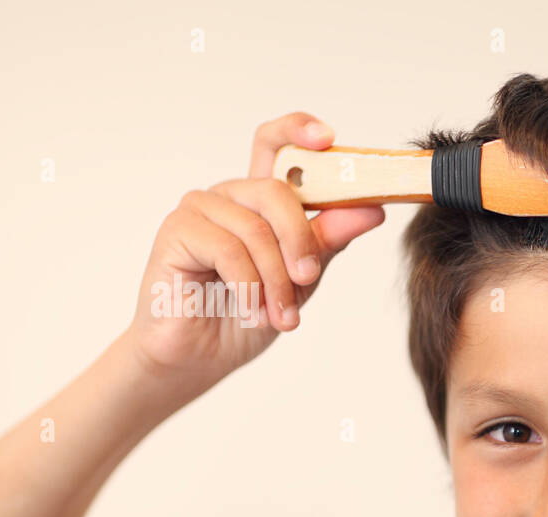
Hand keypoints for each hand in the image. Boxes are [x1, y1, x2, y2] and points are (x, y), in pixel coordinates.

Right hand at [126, 112, 385, 395]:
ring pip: (255, 228)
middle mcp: (230, 196)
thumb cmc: (248, 314)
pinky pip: (227, 249)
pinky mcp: (177, 230)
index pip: (276, 146)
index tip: (329, 138)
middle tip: (309, 278)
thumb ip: (329, 240)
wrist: (202, 356)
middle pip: (276, 191)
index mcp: (261, 200)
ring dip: (276, 280)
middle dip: (301, 240)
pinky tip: (253, 312)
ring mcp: (200, 209)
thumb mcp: (302, 278)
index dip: (299, 130)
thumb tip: (370, 210)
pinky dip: (249, 287)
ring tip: (281, 316)